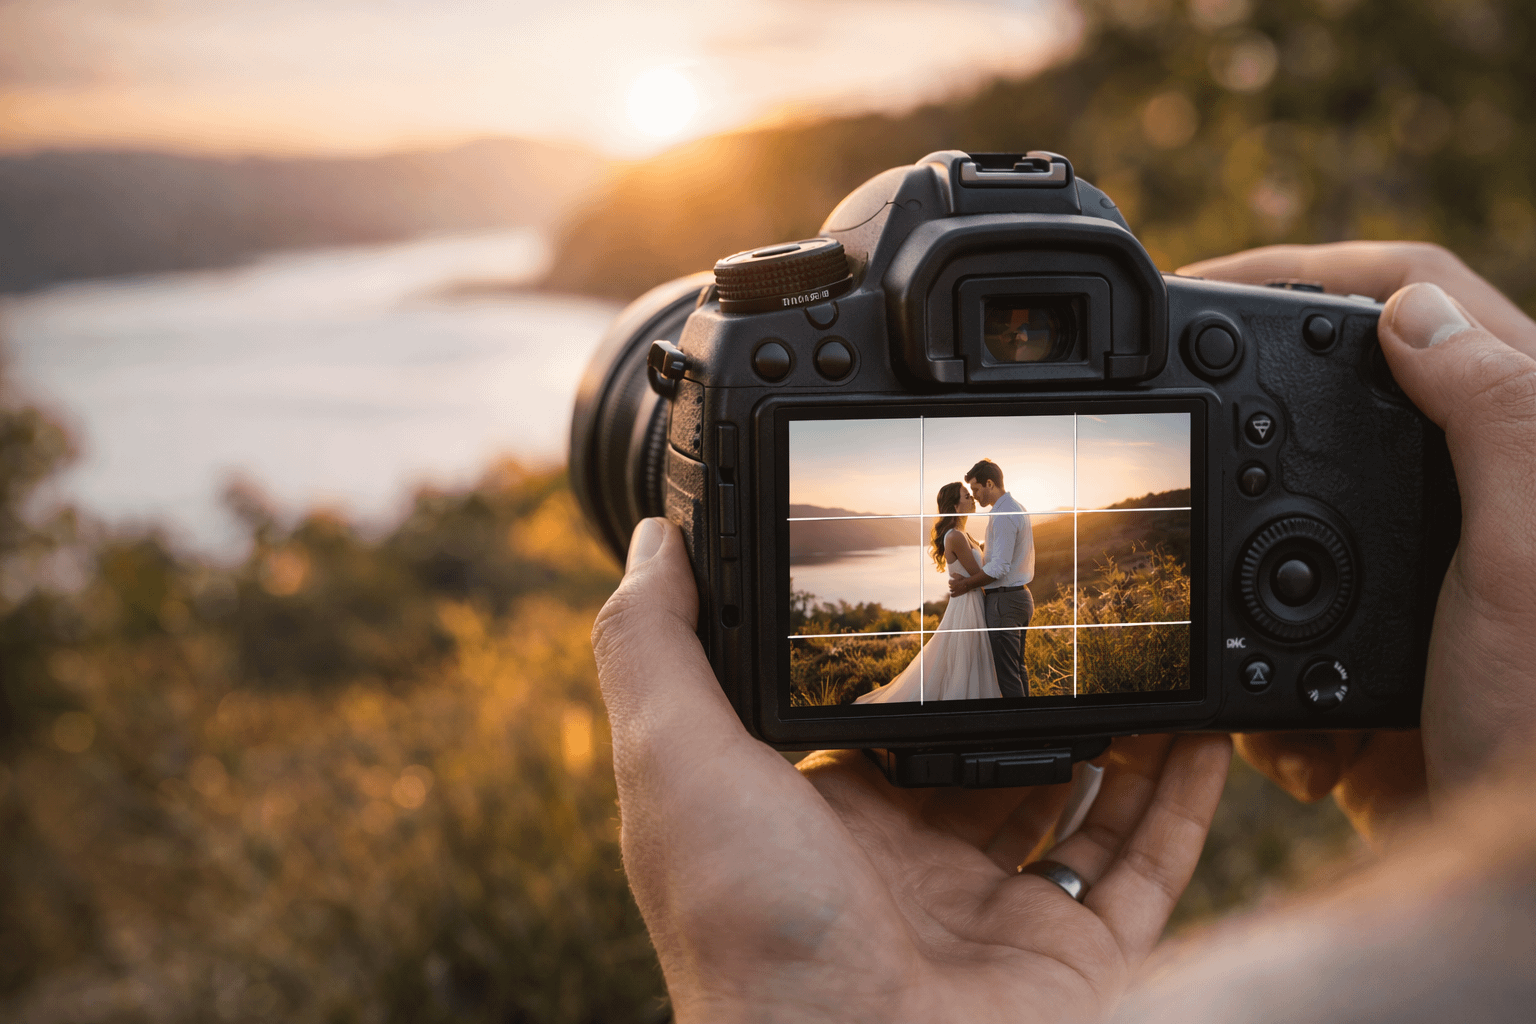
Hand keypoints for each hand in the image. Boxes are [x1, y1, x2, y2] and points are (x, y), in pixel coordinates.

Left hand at [593, 518, 1230, 1023]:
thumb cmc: (747, 930)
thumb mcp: (675, 759)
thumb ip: (657, 644)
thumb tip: (657, 541)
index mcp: (822, 817)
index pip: (881, 718)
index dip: (919, 659)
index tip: (955, 589)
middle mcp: (911, 865)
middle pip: (988, 758)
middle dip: (1031, 692)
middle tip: (1075, 612)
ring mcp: (995, 916)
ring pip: (1078, 806)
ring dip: (1120, 735)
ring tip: (1153, 658)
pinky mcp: (1074, 960)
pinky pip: (1147, 870)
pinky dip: (1183, 803)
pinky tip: (1205, 734)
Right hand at [1179, 242, 1535, 841]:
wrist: (1518, 872)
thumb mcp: (1527, 559)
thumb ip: (1494, 418)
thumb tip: (1408, 312)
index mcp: (1519, 441)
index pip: (1417, 298)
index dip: (1308, 270)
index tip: (1205, 290)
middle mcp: (1472, 486)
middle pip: (1335, 393)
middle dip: (1246, 422)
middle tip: (1167, 424)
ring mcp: (1416, 568)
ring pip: (1285, 517)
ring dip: (1237, 573)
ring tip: (1203, 602)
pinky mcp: (1372, 641)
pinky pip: (1275, 624)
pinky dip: (1257, 673)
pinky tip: (1280, 724)